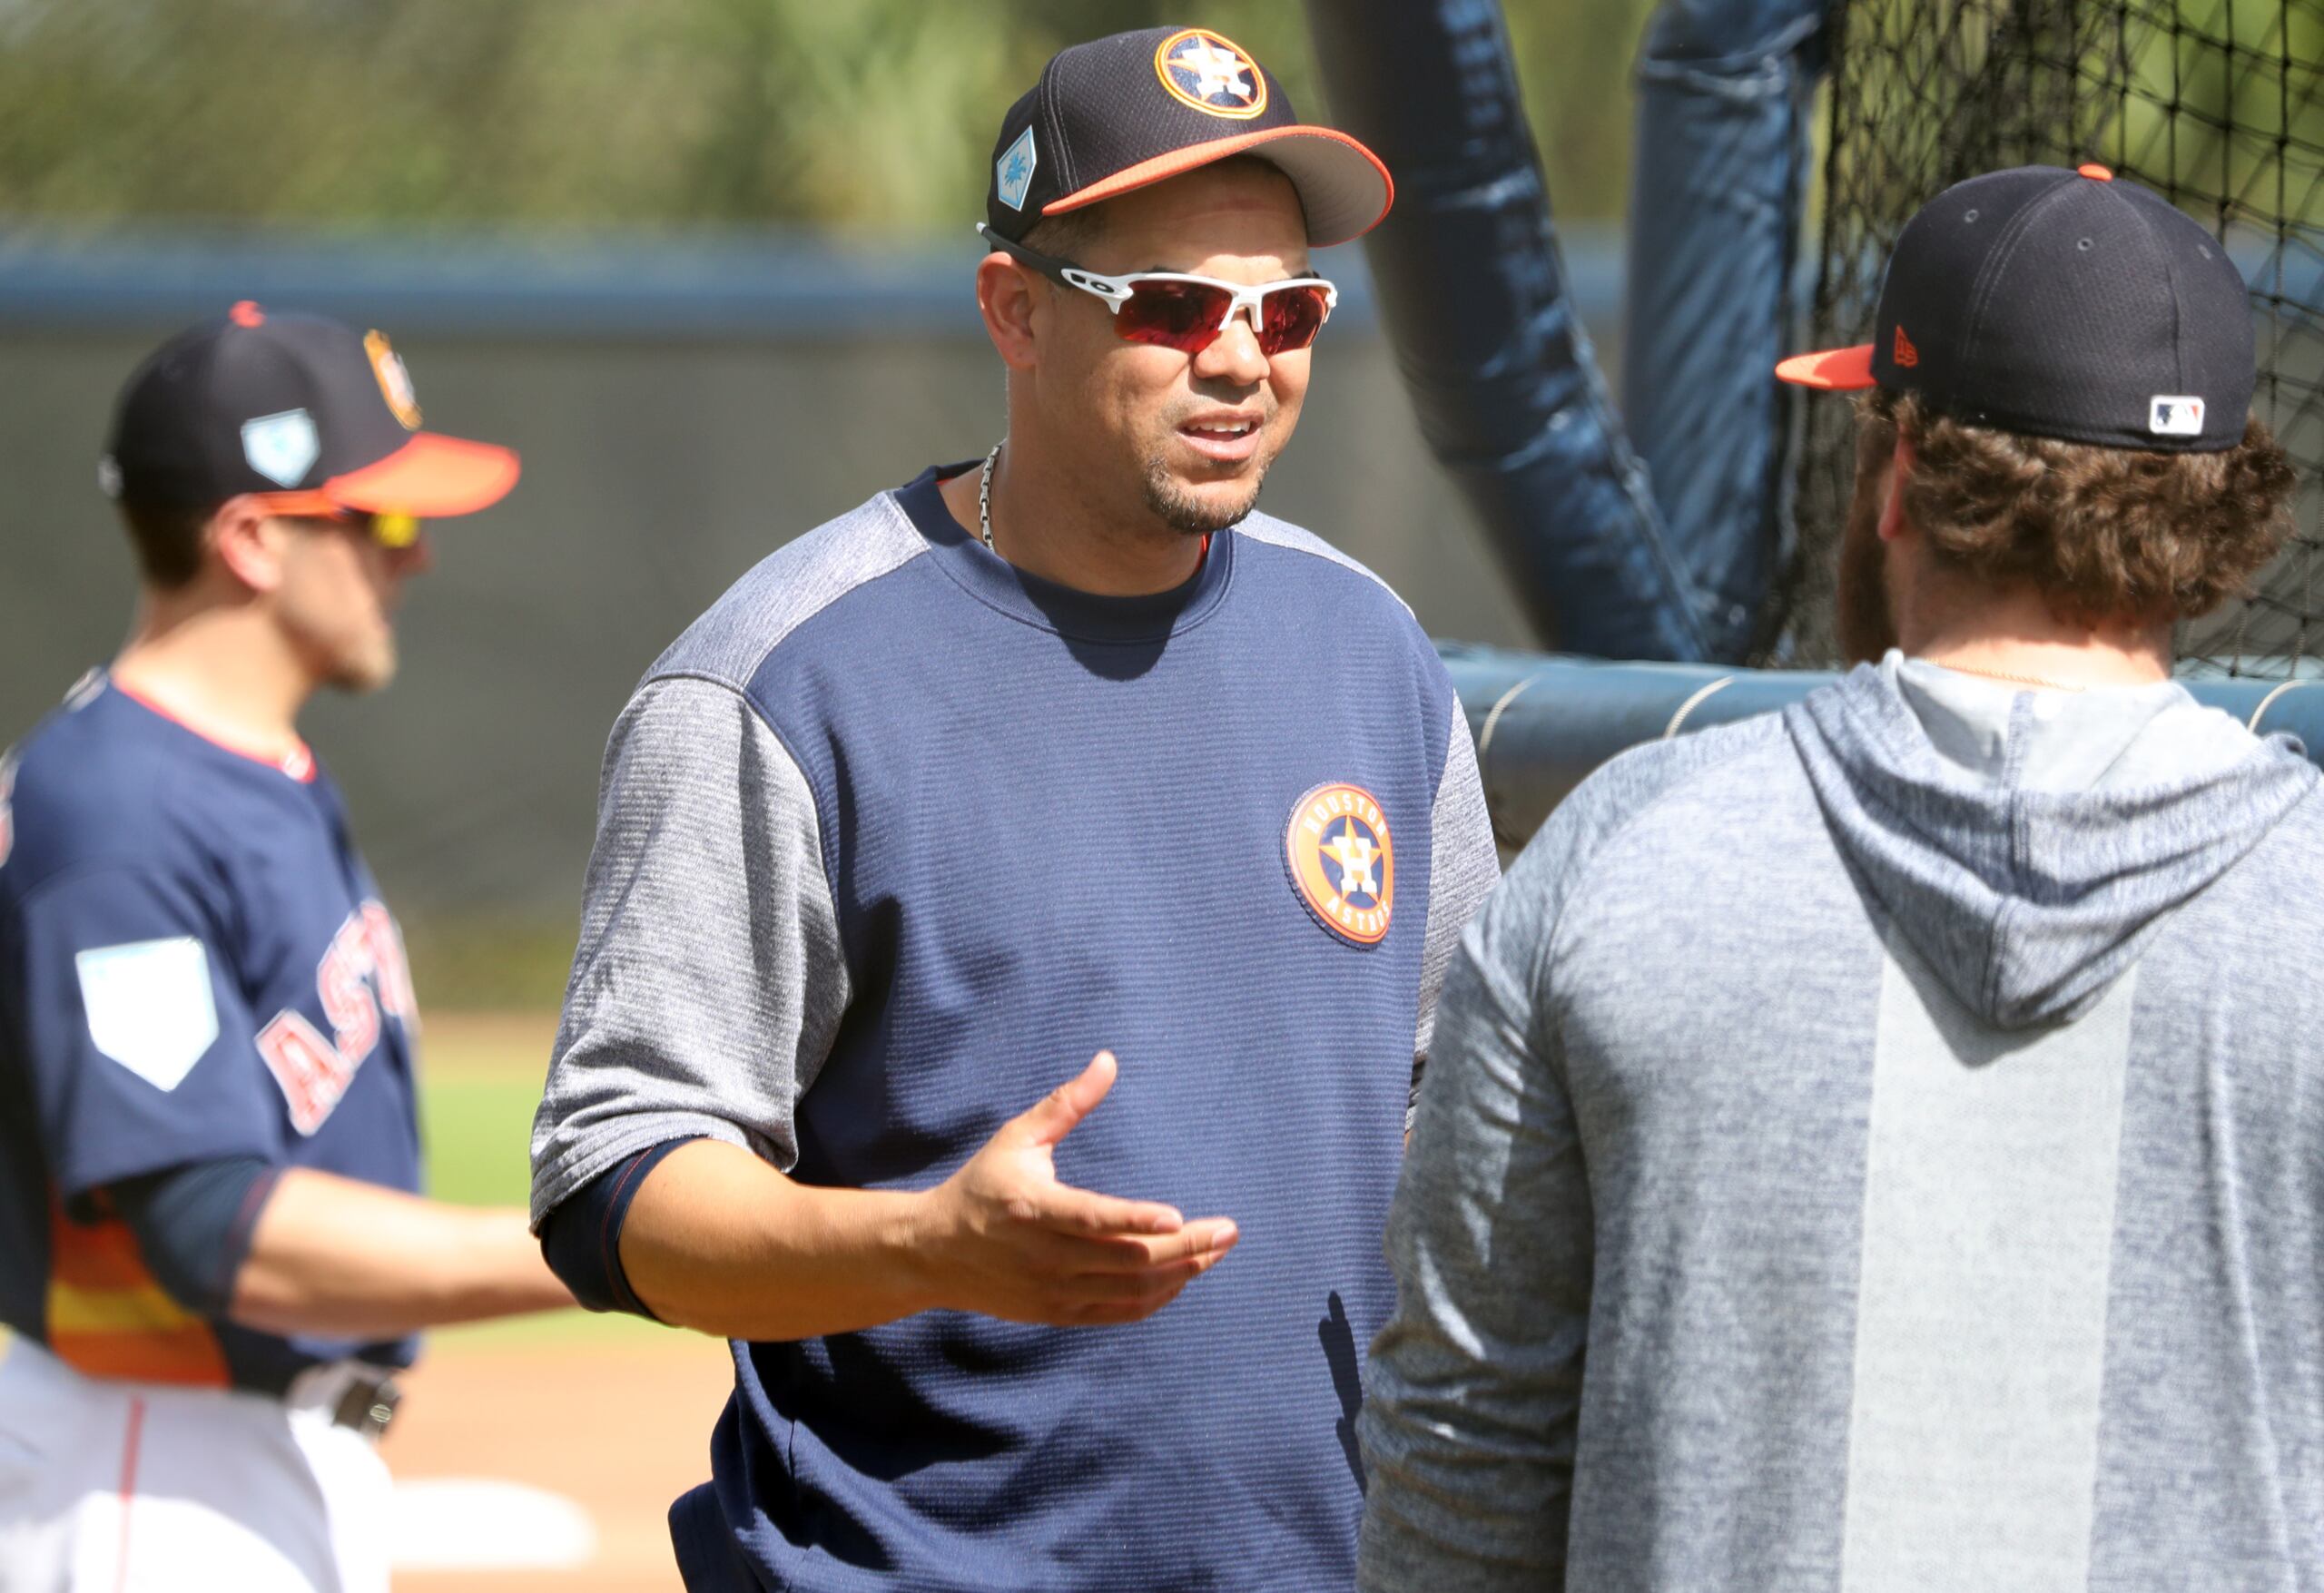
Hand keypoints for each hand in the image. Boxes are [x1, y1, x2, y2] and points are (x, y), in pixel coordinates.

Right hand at [915, 1051, 1238, 1326]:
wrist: (933, 1253)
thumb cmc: (981, 1186)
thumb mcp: (1017, 1139)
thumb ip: (1067, 1104)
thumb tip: (1108, 1060)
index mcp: (1033, 1208)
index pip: (1093, 1219)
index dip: (1137, 1219)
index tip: (1180, 1215)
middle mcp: (1044, 1257)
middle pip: (1127, 1259)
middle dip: (1186, 1247)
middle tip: (1229, 1231)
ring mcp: (1052, 1291)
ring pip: (1130, 1290)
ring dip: (1180, 1273)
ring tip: (1216, 1251)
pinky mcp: (1058, 1314)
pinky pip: (1118, 1312)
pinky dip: (1156, 1298)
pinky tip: (1183, 1277)